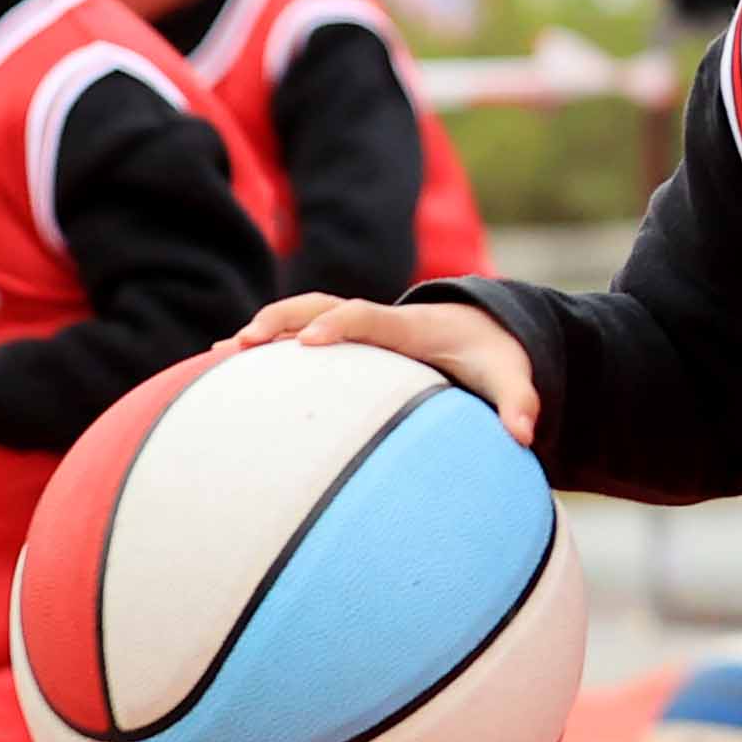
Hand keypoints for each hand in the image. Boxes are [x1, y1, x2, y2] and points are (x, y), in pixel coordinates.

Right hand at [232, 295, 539, 442]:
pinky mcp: (344, 340)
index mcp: (412, 327)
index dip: (340, 325)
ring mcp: (357, 327)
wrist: (485, 328)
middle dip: (282, 320)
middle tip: (244, 344)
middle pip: (321, 305)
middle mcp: (378, 320)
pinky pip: (296, 333)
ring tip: (218, 355)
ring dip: (263, 329)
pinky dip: (264, 345)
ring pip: (301, 315)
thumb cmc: (493, 355)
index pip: (369, 316)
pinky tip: (219, 369)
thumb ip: (520, 402)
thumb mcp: (512, 375)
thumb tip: (523, 436)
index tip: (309, 344)